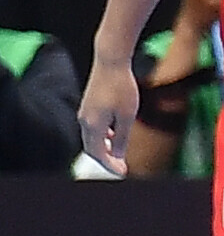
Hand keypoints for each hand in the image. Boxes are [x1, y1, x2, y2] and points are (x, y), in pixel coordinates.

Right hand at [76, 57, 137, 174]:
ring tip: (119, 155)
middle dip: (106, 160)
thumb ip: (122, 138)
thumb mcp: (127, 116)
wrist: (110, 62)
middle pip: (92, 149)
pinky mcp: (87, 106)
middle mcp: (84, 121)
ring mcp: (84, 113)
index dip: (110, 166)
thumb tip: (118, 156)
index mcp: (93, 126)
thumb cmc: (122, 87)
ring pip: (91, 139)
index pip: (98, 154)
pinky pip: (92, 128)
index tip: (123, 173)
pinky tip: (114, 135)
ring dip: (104, 149)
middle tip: (121, 168)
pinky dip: (102, 137)